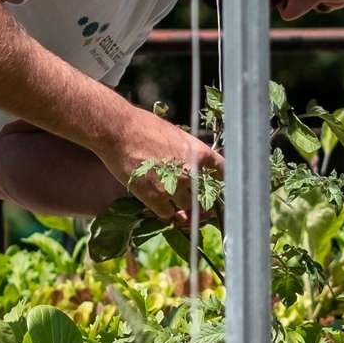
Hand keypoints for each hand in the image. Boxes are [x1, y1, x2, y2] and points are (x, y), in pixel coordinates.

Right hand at [110, 114, 224, 225]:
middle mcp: (190, 172)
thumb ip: (188, 153)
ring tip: (183, 213)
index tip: (219, 188)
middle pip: (206, 196)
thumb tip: (193, 164)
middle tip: (202, 209)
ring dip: (186, 212)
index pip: (224, 173)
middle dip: (204, 203)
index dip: (222, 183)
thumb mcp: (176, 136)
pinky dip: (167, 214)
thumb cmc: (145, 127)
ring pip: (189, 209)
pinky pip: (167, 215)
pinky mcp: (154, 197)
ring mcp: (173, 187)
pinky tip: (165, 210)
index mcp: (200, 154)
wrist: (120, 131)